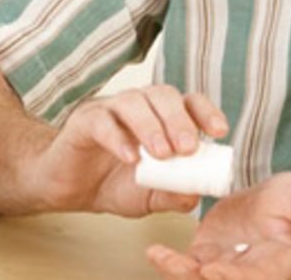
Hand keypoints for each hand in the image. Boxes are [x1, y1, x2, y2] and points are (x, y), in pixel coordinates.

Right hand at [27, 85, 229, 216]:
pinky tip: (129, 157)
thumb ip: (174, 194)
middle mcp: (138, 105)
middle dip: (180, 119)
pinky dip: (118, 138)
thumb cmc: (114, 184)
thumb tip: (197, 194)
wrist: (71, 190)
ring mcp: (110, 109)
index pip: (189, 102)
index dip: (206, 112)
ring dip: (151, 126)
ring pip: (134, 101)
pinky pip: (102, 121)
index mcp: (161, 117)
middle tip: (188, 148)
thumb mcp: (151, 197)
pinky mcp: (84, 121)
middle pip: (163, 94)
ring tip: (162, 154)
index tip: (219, 132)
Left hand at [146, 173, 290, 279]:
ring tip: (161, 256)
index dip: (236, 277)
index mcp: (277, 265)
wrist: (279, 200)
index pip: (257, 278)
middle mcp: (248, 273)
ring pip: (198, 279)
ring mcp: (224, 266)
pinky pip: (185, 264)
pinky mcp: (207, 254)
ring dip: (178, 272)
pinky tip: (155, 251)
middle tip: (182, 266)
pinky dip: (168, 261)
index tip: (215, 270)